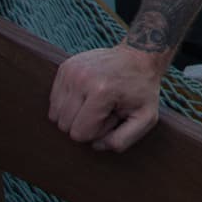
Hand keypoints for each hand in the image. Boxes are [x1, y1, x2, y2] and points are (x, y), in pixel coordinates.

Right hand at [48, 45, 166, 150]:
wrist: (140, 55)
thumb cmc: (143, 88)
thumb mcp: (147, 117)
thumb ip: (123, 140)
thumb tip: (95, 145)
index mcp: (101, 91)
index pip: (79, 134)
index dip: (97, 131)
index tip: (113, 115)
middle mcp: (81, 78)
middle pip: (64, 125)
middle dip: (85, 123)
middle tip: (106, 108)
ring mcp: (71, 70)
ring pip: (55, 115)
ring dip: (75, 114)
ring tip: (98, 101)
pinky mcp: (65, 67)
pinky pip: (54, 101)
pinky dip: (69, 102)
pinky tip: (88, 94)